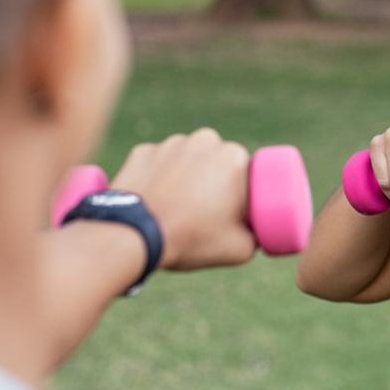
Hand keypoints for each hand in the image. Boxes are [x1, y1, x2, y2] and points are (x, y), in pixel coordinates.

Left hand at [111, 128, 256, 270]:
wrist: (133, 236)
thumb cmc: (191, 239)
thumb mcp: (240, 249)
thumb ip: (256, 236)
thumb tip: (256, 232)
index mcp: (235, 157)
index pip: (247, 173)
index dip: (242, 194)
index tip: (232, 214)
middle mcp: (205, 140)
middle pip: (217, 161)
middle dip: (215, 180)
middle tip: (204, 212)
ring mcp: (171, 143)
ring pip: (187, 159)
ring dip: (186, 175)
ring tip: (177, 207)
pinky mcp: (143, 151)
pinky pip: (158, 162)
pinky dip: (159, 177)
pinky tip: (156, 201)